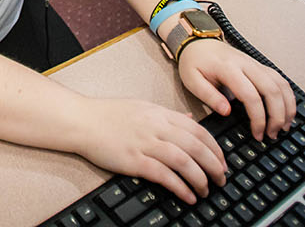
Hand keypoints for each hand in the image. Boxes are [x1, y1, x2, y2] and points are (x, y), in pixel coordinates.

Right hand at [76, 97, 226, 204]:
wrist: (82, 121)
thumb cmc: (109, 115)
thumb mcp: (143, 107)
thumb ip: (168, 115)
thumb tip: (190, 119)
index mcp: (160, 114)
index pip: (198, 130)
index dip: (215, 148)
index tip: (222, 161)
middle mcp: (156, 127)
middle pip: (196, 146)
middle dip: (214, 165)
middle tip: (221, 179)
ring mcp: (145, 143)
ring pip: (184, 161)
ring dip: (200, 178)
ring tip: (206, 190)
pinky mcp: (133, 160)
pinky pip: (164, 175)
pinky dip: (180, 187)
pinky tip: (188, 196)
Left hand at [175, 38, 295, 142]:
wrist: (197, 42)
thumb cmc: (194, 62)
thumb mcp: (192, 80)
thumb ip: (209, 96)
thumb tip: (226, 111)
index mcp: (228, 68)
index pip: (251, 95)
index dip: (258, 118)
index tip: (258, 134)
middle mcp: (246, 64)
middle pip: (271, 89)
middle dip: (277, 115)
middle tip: (272, 134)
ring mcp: (255, 63)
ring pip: (280, 83)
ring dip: (286, 106)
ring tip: (284, 126)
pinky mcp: (259, 66)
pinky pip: (280, 79)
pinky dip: (288, 95)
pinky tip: (287, 110)